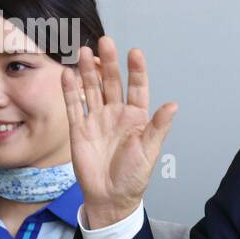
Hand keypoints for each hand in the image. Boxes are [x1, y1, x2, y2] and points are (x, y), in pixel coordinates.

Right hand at [61, 37, 176, 228]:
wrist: (110, 197)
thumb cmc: (134, 176)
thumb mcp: (150, 150)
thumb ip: (158, 126)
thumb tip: (173, 105)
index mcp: (137, 118)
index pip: (137, 88)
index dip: (136, 70)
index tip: (135, 52)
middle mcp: (116, 114)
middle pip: (112, 82)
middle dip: (109, 62)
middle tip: (105, 41)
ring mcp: (97, 120)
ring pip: (92, 89)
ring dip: (87, 71)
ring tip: (84, 51)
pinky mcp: (79, 129)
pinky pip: (73, 106)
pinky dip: (69, 90)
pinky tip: (66, 74)